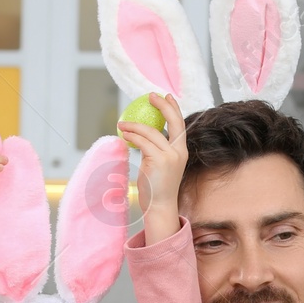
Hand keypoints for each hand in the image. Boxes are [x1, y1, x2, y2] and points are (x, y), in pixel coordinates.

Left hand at [120, 93, 187, 244]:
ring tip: (122, 124)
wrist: (159, 206)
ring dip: (134, 125)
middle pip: (175, 121)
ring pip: (151, 132)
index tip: (165, 96)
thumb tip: (142, 135)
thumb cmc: (156, 188)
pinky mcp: (159, 160)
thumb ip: (155, 149)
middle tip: (150, 96)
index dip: (173, 108)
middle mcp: (179, 152)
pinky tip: (124, 134)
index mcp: (181, 151)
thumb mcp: (158, 164)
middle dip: (163, 105)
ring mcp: (170, 156)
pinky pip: (143, 141)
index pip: (180, 124)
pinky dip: (132, 135)